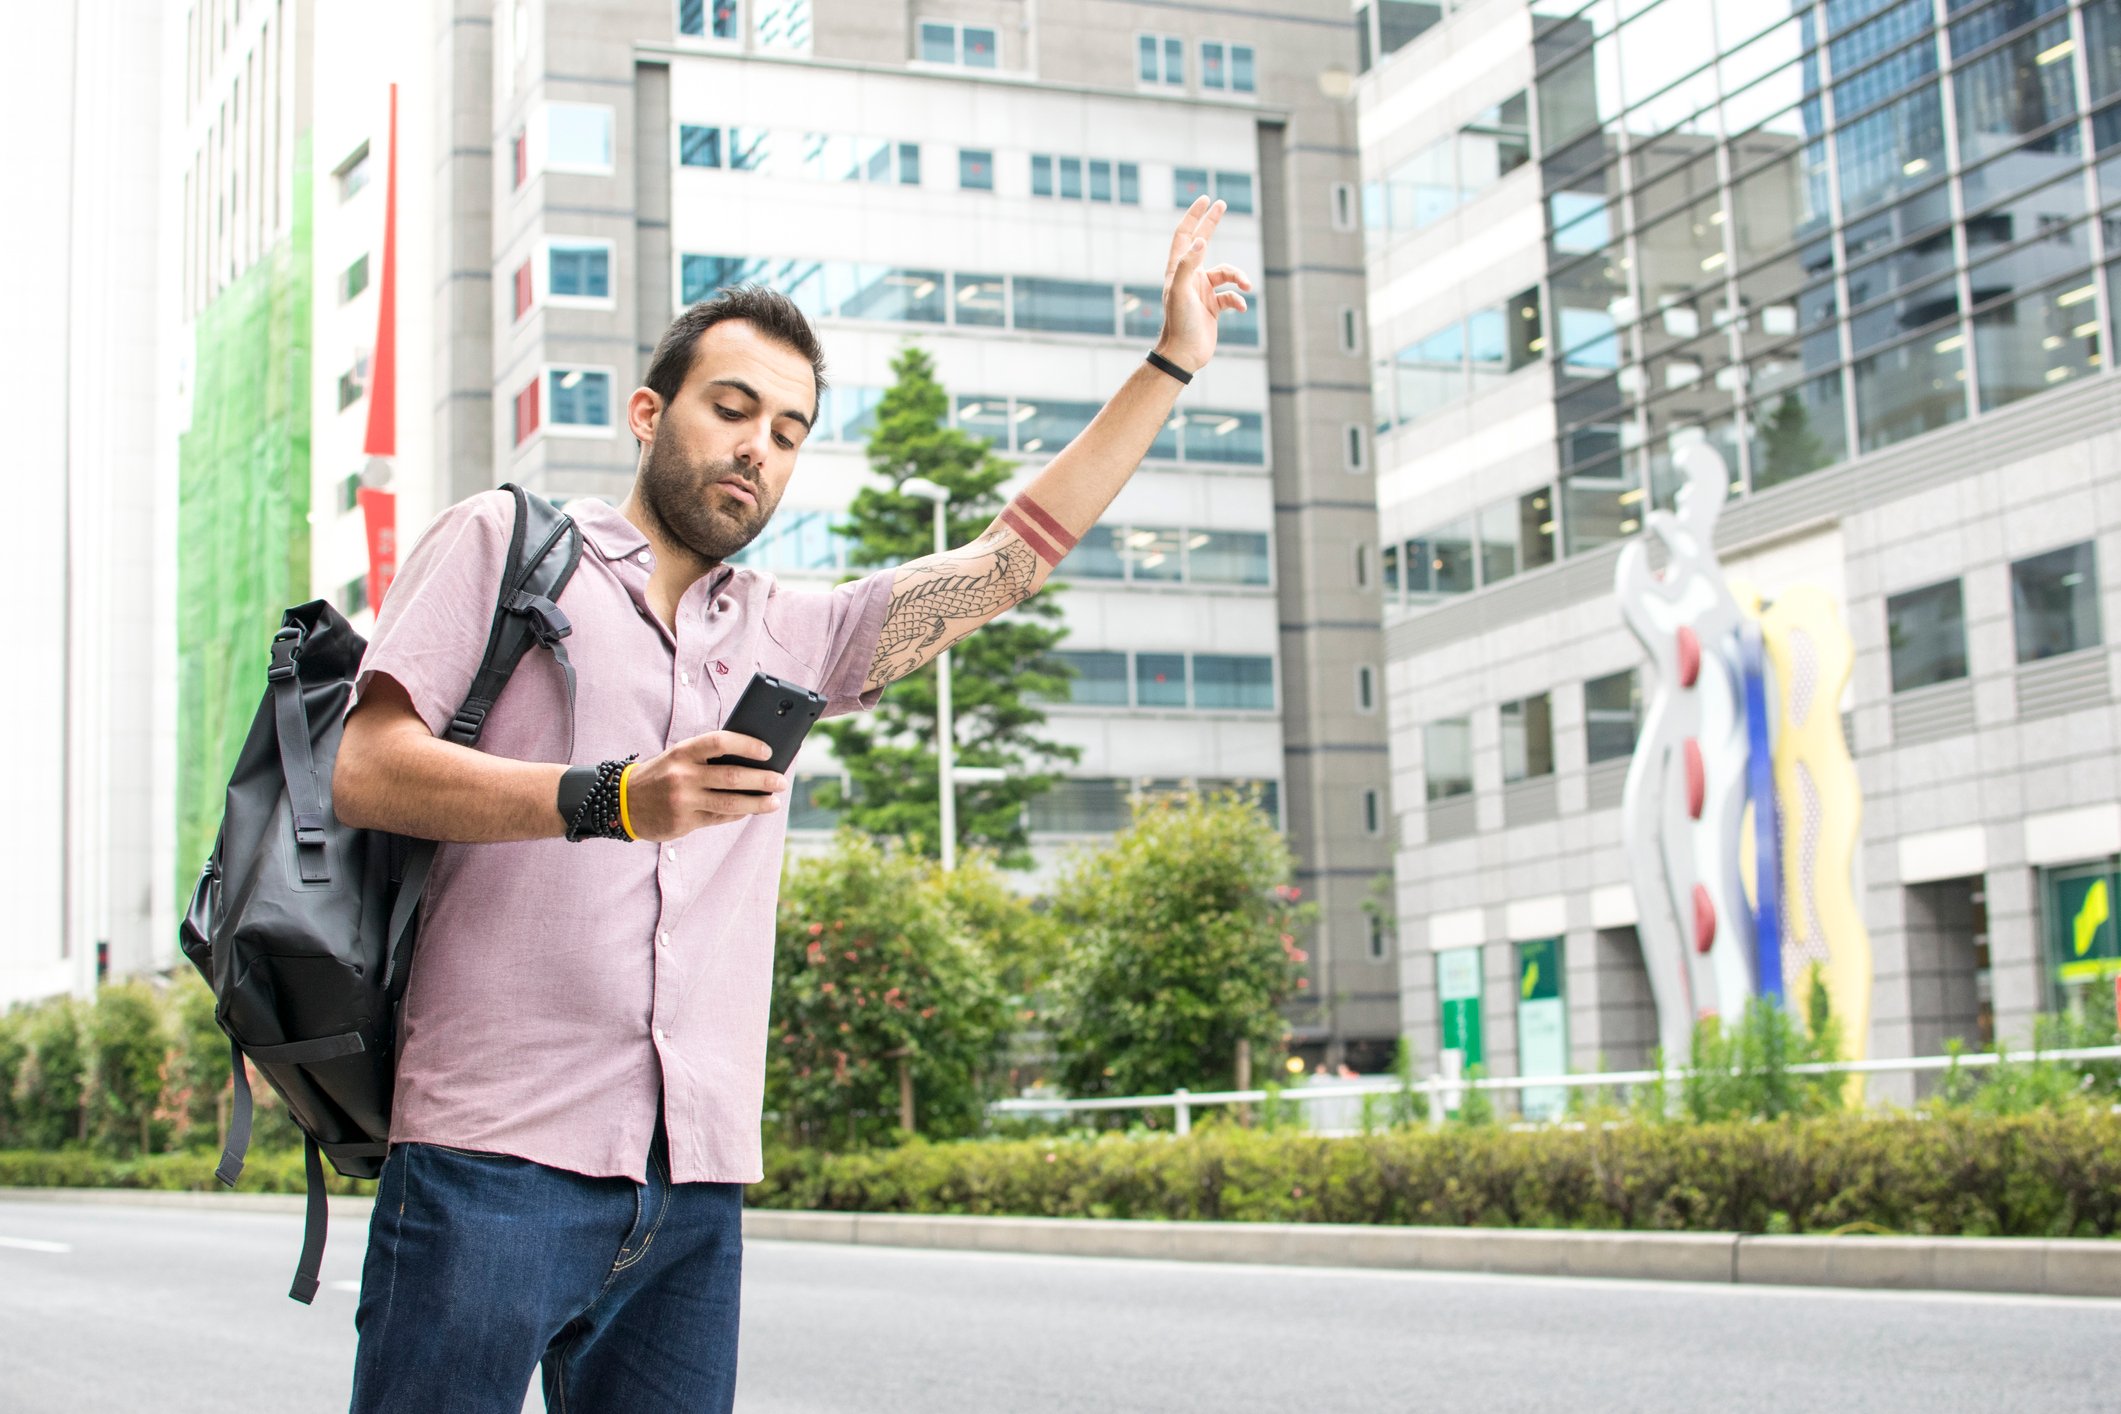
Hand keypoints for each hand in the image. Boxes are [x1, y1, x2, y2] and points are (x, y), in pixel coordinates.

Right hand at [622, 731, 786, 840]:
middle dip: (762, 779)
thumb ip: (707, 758)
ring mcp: (682, 801)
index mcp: (682, 752)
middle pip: (732, 777)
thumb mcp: (678, 757)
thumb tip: (752, 761)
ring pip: (729, 803)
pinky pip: (718, 818)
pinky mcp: (682, 823)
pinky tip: (749, 810)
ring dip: (757, 803)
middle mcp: (682, 776)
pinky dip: (737, 813)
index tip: (768, 750)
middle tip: (781, 781)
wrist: (622, 802)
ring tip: (774, 801)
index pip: (719, 742)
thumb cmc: (661, 774)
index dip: (747, 744)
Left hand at [1154, 196, 1253, 374]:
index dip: (1194, 216)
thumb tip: (1202, 239)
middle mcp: (1189, 277)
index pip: (1185, 235)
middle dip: (1211, 224)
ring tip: (1246, 286)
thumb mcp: (1180, 291)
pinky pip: (1231, 296)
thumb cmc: (1179, 323)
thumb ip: (1189, 264)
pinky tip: (1242, 307)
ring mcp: (1202, 291)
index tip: (1205, 199)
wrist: (1183, 355)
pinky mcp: (1213, 307)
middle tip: (1222, 204)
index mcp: (1178, 270)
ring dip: (1238, 277)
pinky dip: (1239, 299)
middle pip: (1202, 243)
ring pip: (1226, 273)